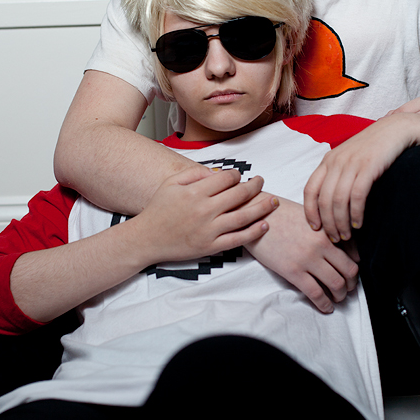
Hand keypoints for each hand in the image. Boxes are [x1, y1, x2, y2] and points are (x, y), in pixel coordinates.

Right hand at [135, 166, 278, 262]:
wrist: (147, 238)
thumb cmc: (159, 209)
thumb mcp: (171, 183)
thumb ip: (195, 173)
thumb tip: (218, 172)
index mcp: (195, 192)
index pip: (226, 179)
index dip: (236, 175)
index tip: (238, 176)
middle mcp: (204, 210)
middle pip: (239, 194)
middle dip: (255, 186)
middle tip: (261, 182)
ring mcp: (209, 230)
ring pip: (243, 216)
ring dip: (262, 207)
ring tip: (273, 201)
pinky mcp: (211, 247)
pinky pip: (237, 239)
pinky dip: (253, 232)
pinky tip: (264, 225)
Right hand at [247, 198, 358, 313]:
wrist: (254, 214)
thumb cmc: (278, 212)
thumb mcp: (307, 214)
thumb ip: (324, 228)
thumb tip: (340, 244)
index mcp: (325, 230)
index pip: (352, 253)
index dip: (355, 268)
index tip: (352, 275)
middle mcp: (321, 245)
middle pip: (349, 271)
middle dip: (351, 284)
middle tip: (347, 289)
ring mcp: (307, 259)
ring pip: (336, 284)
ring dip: (340, 296)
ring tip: (337, 299)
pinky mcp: (293, 271)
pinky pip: (315, 293)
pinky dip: (325, 304)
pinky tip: (326, 307)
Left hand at [304, 115, 419, 240]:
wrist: (396, 129)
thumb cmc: (373, 148)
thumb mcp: (349, 158)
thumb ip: (338, 174)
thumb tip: (330, 201)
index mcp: (328, 160)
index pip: (310, 190)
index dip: (310, 212)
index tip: (315, 228)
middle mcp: (336, 161)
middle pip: (323, 199)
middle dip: (327, 223)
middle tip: (335, 238)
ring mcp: (351, 163)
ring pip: (338, 200)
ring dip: (341, 222)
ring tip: (346, 236)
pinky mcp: (368, 167)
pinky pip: (356, 196)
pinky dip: (356, 213)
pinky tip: (359, 224)